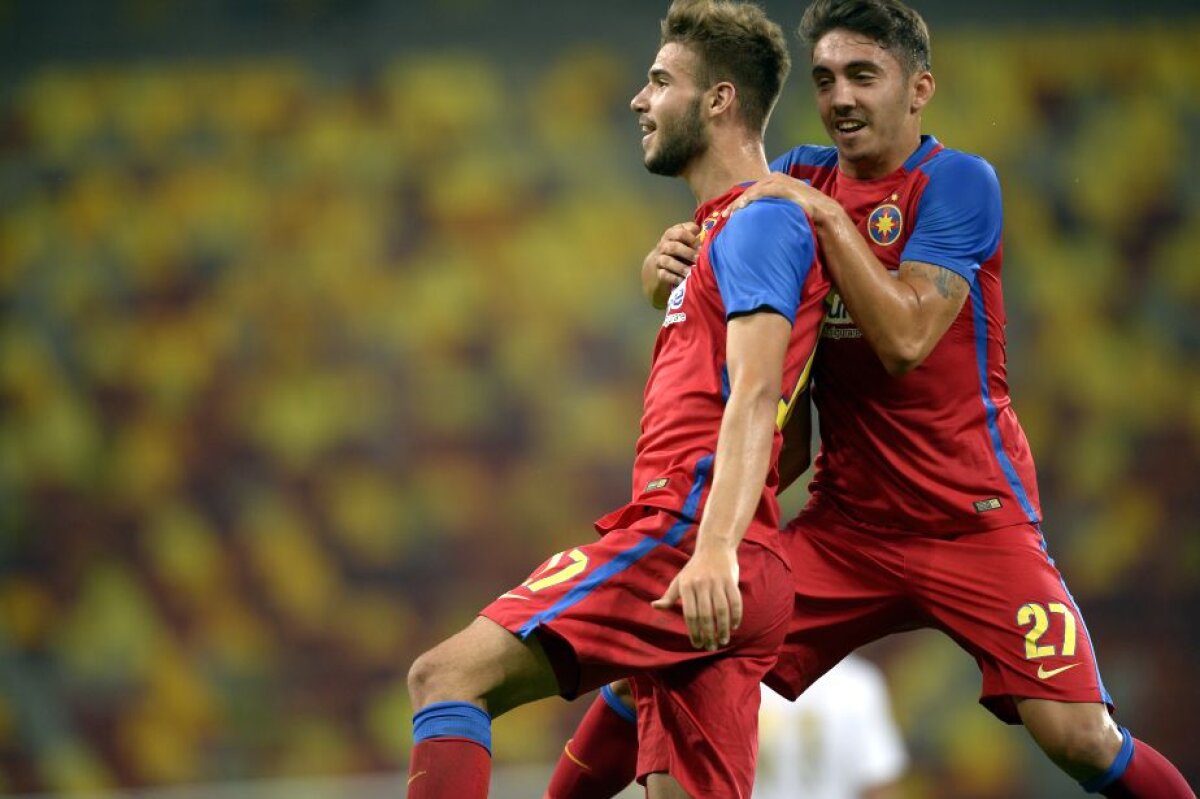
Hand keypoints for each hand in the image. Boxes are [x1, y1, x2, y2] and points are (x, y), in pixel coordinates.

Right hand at [643, 222, 699, 307]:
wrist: (660, 261)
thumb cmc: (679, 247)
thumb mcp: (685, 237)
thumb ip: (693, 232)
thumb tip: (705, 231)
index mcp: (671, 234)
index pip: (680, 232)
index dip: (690, 238)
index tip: (699, 244)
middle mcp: (663, 245)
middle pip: (673, 247)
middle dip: (687, 253)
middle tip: (698, 259)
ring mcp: (659, 259)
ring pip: (667, 261)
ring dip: (680, 267)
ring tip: (691, 272)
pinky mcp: (658, 272)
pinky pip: (664, 275)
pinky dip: (674, 278)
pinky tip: (683, 280)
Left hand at [651, 544, 741, 650]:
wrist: (714, 547)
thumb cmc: (694, 568)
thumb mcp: (679, 580)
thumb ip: (669, 596)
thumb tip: (654, 606)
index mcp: (686, 586)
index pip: (690, 615)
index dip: (694, 632)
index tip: (697, 644)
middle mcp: (701, 584)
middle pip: (706, 615)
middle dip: (708, 634)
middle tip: (710, 647)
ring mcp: (717, 582)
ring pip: (722, 610)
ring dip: (723, 629)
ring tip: (722, 641)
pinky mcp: (731, 581)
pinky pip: (735, 602)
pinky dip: (736, 615)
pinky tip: (734, 626)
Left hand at [721, 173, 837, 220]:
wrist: (825, 216)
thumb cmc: (806, 216)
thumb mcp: (785, 211)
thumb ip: (772, 211)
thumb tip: (757, 223)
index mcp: (776, 183)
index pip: (752, 191)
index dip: (739, 202)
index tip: (727, 216)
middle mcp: (777, 179)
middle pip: (750, 190)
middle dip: (736, 203)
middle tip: (724, 216)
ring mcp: (781, 182)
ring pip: (754, 190)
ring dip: (741, 201)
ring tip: (731, 214)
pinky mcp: (785, 187)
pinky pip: (764, 191)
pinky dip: (752, 197)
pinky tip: (743, 206)